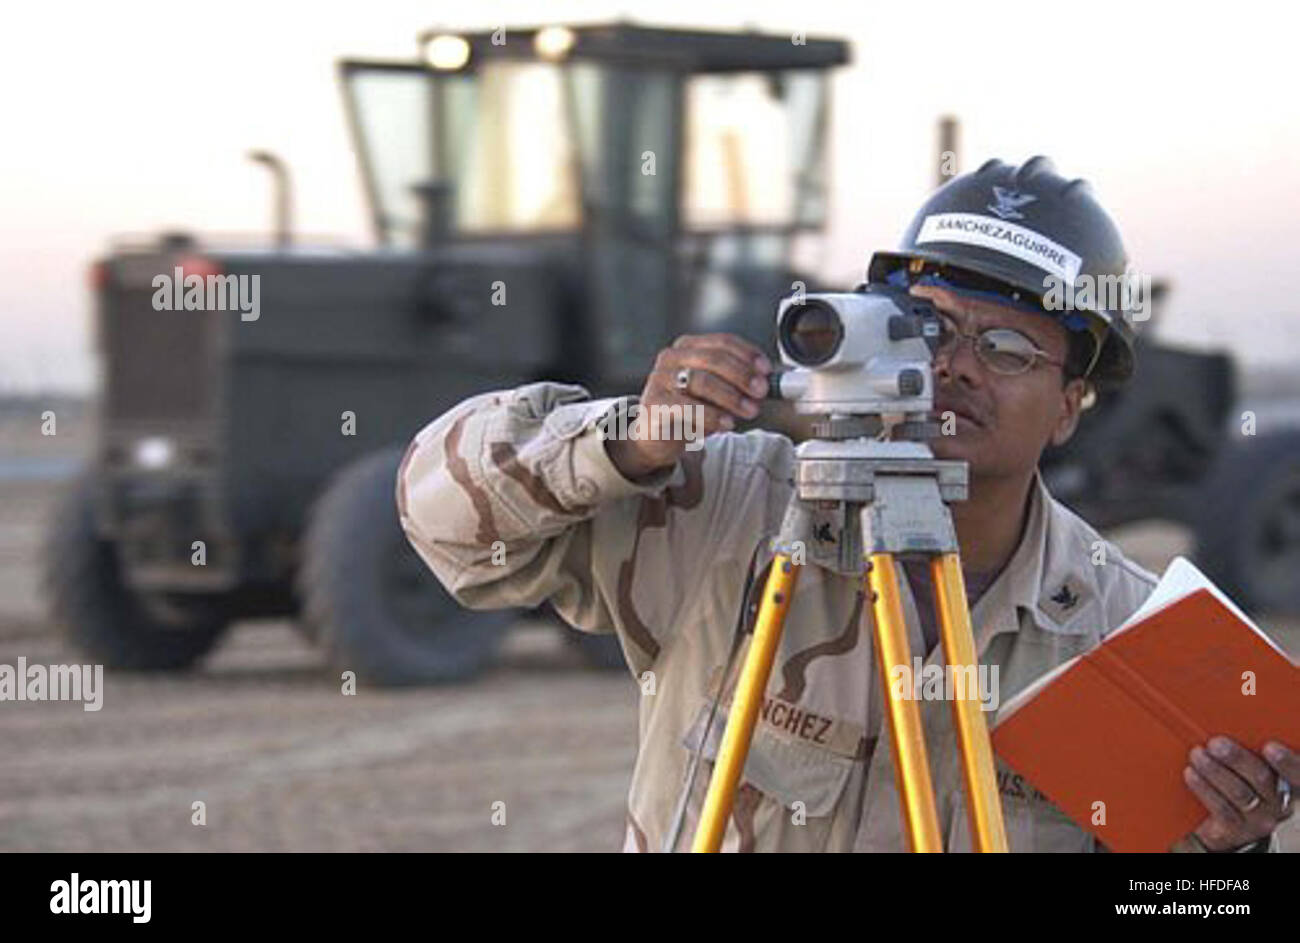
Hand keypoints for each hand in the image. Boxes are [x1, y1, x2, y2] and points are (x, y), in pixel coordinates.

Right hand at [606, 334, 771, 479]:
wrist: (655, 436)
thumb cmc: (688, 410)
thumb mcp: (713, 392)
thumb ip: (735, 383)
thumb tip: (766, 383)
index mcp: (687, 347)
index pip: (722, 341)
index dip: (748, 354)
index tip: (766, 371)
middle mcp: (671, 358)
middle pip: (713, 358)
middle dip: (742, 375)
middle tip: (761, 392)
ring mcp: (660, 380)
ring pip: (701, 381)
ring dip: (732, 397)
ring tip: (749, 411)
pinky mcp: (654, 404)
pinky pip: (687, 407)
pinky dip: (712, 416)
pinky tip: (727, 424)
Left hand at [1182, 736, 1295, 850]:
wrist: (1226, 825)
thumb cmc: (1242, 782)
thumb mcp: (1254, 767)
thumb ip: (1252, 748)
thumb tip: (1230, 715)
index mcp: (1290, 783)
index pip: (1298, 773)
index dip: (1288, 762)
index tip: (1269, 747)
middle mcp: (1280, 803)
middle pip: (1262, 779)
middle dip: (1237, 759)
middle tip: (1216, 743)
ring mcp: (1260, 818)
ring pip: (1240, 793)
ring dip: (1215, 770)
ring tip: (1197, 754)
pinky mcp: (1237, 829)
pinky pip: (1221, 809)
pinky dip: (1204, 788)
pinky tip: (1191, 773)